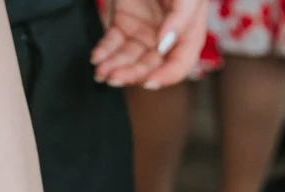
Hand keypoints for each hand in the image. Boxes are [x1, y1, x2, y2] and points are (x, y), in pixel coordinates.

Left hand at [91, 0, 207, 87]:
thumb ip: (181, 18)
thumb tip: (165, 44)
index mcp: (188, 32)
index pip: (180, 64)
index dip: (166, 76)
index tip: (149, 81)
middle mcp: (166, 37)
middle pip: (150, 65)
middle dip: (132, 74)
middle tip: (115, 77)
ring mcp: (144, 31)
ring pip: (129, 57)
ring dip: (115, 66)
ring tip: (101, 71)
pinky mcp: (124, 22)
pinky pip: (113, 43)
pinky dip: (104, 52)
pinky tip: (97, 58)